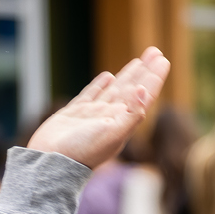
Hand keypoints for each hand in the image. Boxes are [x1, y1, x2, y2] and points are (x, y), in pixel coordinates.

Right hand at [27, 48, 169, 167]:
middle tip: (155, 52)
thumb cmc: (83, 151)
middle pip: (132, 89)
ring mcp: (92, 115)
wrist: (51, 161)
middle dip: (144, 71)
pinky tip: (108, 77)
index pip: (143, 95)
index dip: (154, 77)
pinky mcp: (75, 114)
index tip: (162, 60)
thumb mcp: (113, 134)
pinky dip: (100, 85)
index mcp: (123, 122)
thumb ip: (132, 114)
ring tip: (138, 61)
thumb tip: (144, 90)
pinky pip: (91, 94)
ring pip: (114, 89)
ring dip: (127, 75)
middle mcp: (110, 117)